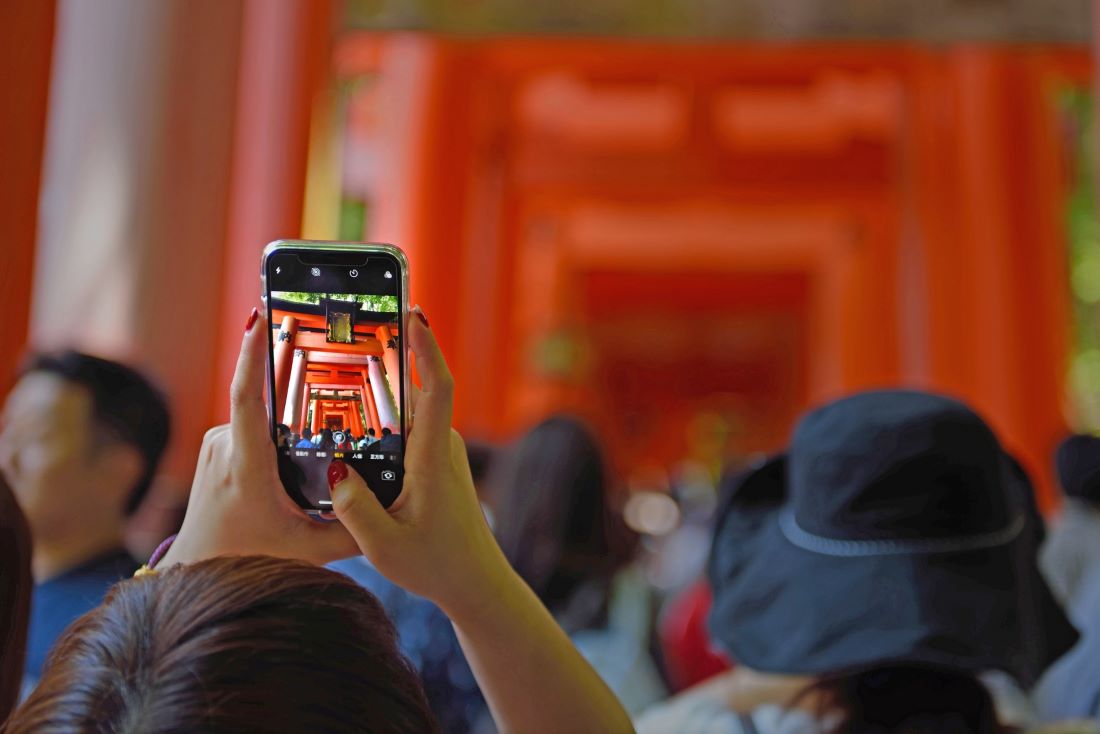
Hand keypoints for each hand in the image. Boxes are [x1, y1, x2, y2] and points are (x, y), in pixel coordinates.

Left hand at [161, 309, 358, 566]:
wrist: (200, 572)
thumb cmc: (253, 561)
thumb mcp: (312, 551)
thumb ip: (353, 528)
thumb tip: (394, 503)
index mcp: (246, 467)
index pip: (247, 398)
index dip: (251, 354)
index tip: (259, 318)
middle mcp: (225, 448)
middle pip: (266, 399)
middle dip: (292, 374)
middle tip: (319, 344)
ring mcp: (216, 444)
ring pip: (263, 414)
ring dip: (289, 411)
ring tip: (323, 401)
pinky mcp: (217, 446)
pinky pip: (253, 424)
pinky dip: (277, 425)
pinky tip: (297, 437)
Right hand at [330, 306, 510, 615]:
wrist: (475, 584)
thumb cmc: (435, 565)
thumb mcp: (384, 545)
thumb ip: (356, 509)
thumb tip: (334, 471)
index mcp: (433, 457)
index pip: (436, 388)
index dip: (426, 348)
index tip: (413, 314)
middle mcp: (442, 446)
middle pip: (416, 388)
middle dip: (392, 353)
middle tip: (357, 322)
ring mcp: (441, 453)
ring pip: (410, 408)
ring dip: (384, 386)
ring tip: (342, 361)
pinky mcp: (436, 463)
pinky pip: (408, 427)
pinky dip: (384, 414)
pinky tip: (353, 416)